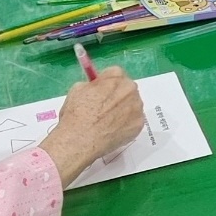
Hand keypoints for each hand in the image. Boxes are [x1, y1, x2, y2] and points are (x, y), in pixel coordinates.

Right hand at [39, 66, 144, 187]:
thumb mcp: (78, 89)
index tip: (101, 92)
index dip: (107, 84)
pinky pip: (133, 122)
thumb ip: (92, 85)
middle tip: (105, 109)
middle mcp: (130, 88)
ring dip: (123, 110)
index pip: (115, 74)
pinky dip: (126, 126)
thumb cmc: (76, 114)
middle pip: (126, 88)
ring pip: (132, 105)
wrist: (80, 141)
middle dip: (117, 96)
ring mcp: (137, 107)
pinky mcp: (139, 124)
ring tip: (108, 123)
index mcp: (116, 76)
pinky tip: (113, 132)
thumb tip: (97, 87)